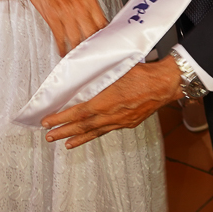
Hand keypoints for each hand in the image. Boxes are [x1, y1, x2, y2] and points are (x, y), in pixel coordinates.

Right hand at [11, 0, 107, 55]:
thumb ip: (89, 5)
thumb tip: (98, 22)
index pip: (103, 22)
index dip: (105, 36)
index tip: (105, 44)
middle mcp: (79, 6)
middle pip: (92, 33)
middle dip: (93, 46)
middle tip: (93, 55)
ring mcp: (66, 13)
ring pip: (77, 39)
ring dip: (77, 51)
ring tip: (78, 57)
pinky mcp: (53, 18)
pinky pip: (60, 39)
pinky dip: (62, 48)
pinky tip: (63, 52)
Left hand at [42, 58, 180, 148]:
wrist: (165, 84)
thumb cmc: (142, 73)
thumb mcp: (116, 68)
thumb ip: (98, 72)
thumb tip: (82, 67)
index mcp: (106, 101)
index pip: (78, 112)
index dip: (61, 118)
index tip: (48, 121)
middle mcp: (111, 115)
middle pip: (83, 126)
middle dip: (64, 131)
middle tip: (49, 136)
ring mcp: (120, 121)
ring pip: (94, 132)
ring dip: (77, 138)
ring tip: (65, 143)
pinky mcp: (128, 123)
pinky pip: (106, 131)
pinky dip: (94, 135)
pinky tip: (89, 137)